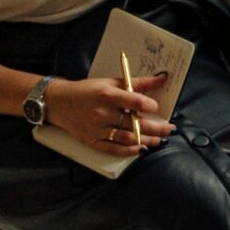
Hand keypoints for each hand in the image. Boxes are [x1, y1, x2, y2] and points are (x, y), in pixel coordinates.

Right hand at [48, 73, 172, 156]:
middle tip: (170, 129)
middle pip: (133, 123)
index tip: (157, 107)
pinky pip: (114, 149)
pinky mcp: (92, 141)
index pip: (132, 101)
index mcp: (106, 95)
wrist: (58, 103)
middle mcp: (101, 113)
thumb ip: (137, 82)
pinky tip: (142, 149)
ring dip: (147, 140)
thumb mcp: (110, 82)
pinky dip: (129, 151)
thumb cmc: (87, 90)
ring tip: (161, 139)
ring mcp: (96, 129)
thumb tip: (162, 78)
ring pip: (127, 138)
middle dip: (156, 127)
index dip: (147, 105)